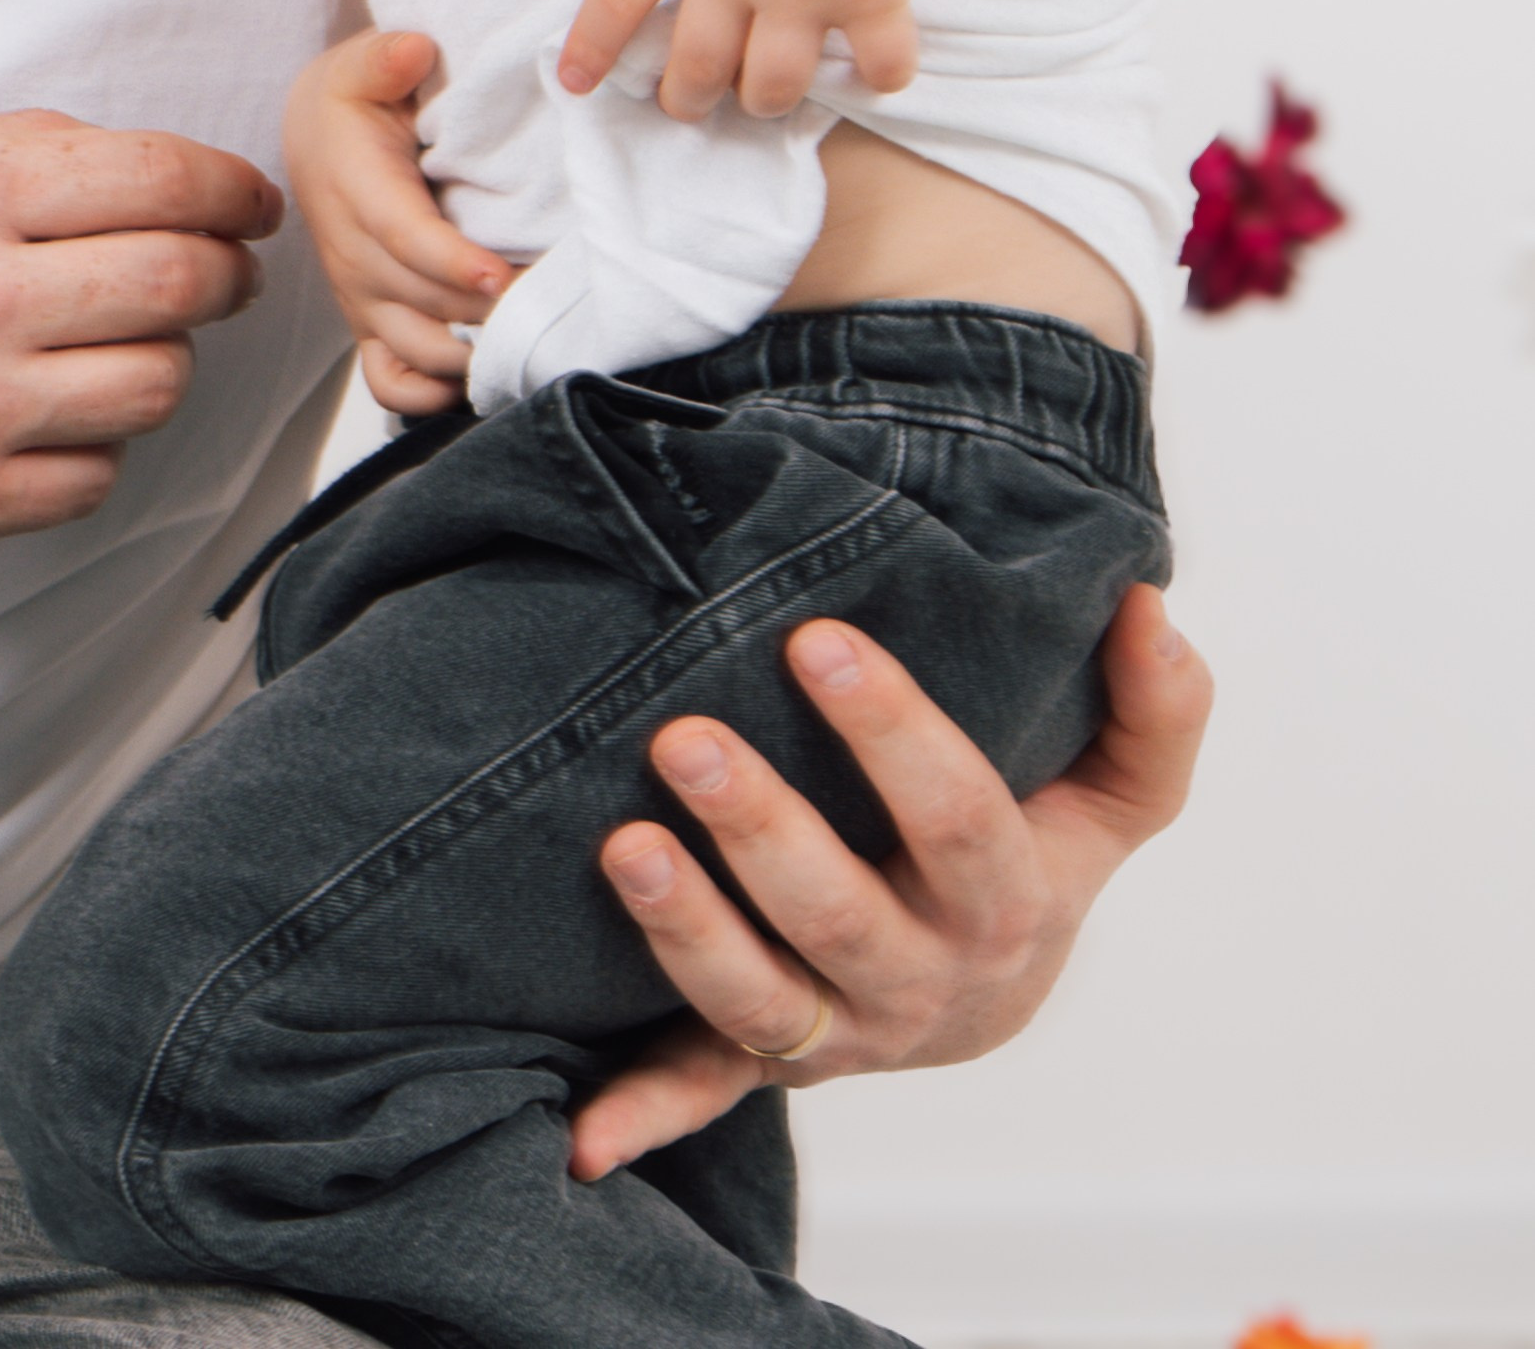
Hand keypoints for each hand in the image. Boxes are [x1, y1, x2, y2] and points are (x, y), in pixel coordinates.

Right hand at [0, 111, 280, 552]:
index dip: (233, 191)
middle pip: (183, 286)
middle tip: (221, 274)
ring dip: (158, 362)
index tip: (249, 205)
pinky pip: (93, 478)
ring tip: (114, 346)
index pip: (163, 180)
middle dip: (226, 275)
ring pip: (156, 387)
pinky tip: (49, 417)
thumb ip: (24, 154)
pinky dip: (93, 446)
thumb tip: (158, 175)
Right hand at [281, 29, 511, 415]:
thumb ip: (384, 56)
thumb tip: (412, 51)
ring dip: (472, 355)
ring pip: (414, 350)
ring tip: (535, 339)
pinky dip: (432, 395)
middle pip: (422, 303)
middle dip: (486, 314)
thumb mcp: (361, 62)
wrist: (317, 140)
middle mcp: (354, 256)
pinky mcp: (371, 325)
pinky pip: (391, 384)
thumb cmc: (355, 102)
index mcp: (356, 190)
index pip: (404, 239)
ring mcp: (362, 299)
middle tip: (558, 307)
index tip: (500, 277)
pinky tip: (480, 375)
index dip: (451, 264)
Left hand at [559, 0, 957, 120]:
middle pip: (696, 61)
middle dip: (687, 97)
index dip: (595, 41)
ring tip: (767, 96)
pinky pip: (876, 65)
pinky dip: (880, 77)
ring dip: (767, 99)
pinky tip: (878, 70)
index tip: (576, 83)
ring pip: (771, 82)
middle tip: (688, 103)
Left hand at [567, 584, 1211, 1179]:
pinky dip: (645, 1115)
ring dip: (685, 932)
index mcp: (1005, 905)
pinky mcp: (768, 1059)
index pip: (957, 817)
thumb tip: (1147, 604)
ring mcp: (839, 1030)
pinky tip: (581, 1134)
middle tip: (683, 737)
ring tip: (622, 845)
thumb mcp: (1120, 792)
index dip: (892, 733)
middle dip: (761, 829)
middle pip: (841, 916)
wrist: (995, 994)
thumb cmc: (1041, 849)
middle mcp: (920, 980)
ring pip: (759, 1000)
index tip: (820, 640)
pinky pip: (705, 1092)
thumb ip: (1157, 706)